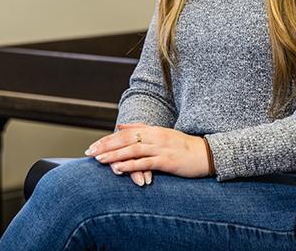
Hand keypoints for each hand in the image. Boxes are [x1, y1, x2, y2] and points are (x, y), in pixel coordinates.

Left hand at [85, 123, 211, 180]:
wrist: (206, 154)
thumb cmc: (182, 146)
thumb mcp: (161, 133)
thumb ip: (140, 128)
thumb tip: (119, 127)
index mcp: (152, 130)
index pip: (124, 134)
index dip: (107, 140)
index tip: (93, 146)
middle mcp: (155, 137)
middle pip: (125, 140)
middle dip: (106, 146)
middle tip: (89, 153)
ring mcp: (160, 148)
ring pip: (132, 151)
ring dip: (114, 155)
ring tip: (99, 160)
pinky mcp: (166, 161)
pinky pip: (145, 163)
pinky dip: (130, 165)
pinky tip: (118, 169)